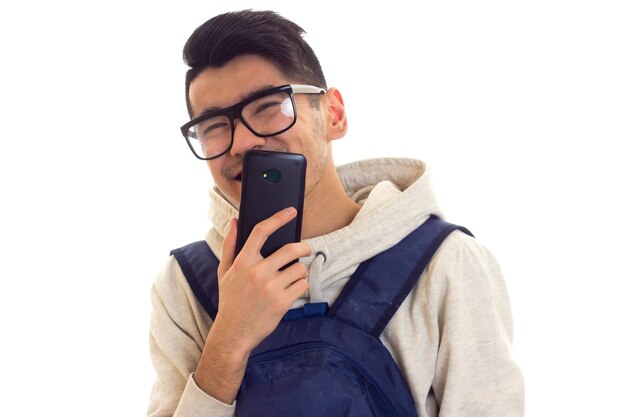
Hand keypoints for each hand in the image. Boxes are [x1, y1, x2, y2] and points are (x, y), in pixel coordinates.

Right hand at [194, 207, 309, 402]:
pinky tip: (290, 291)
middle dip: (303, 248)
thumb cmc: (230, 301)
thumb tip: (236, 221)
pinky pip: (302, 285)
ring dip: (299, 272)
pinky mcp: (282, 302)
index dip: (278, 218)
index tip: (290, 211)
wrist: (233, 333)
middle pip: (290, 249)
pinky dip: (300, 286)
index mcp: (243, 262)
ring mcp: (270, 287)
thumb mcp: (224, 272)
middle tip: (305, 250)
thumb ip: (230, 245)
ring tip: (290, 279)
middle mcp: (257, 272)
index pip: (261, 231)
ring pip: (298, 269)